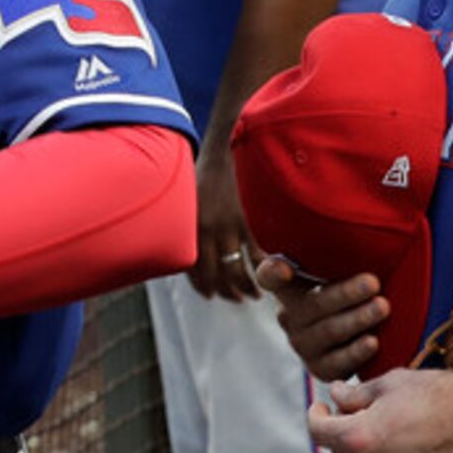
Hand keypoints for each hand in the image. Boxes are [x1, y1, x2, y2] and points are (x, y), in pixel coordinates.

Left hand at [188, 130, 258, 299]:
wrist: (218, 153)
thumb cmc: (197, 177)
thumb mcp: (184, 204)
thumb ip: (186, 228)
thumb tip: (188, 251)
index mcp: (190, 229)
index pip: (194, 270)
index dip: (202, 286)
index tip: (209, 295)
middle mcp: (207, 232)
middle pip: (216, 275)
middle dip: (224, 292)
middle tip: (233, 299)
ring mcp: (229, 227)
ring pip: (237, 269)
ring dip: (246, 287)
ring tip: (253, 296)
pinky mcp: (246, 219)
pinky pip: (256, 251)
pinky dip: (263, 267)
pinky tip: (268, 274)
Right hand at [260, 256, 391, 381]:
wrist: (367, 329)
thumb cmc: (353, 288)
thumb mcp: (341, 268)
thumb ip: (334, 251)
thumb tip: (349, 221)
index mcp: (290, 287)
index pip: (270, 276)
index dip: (273, 272)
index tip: (285, 267)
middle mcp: (290, 316)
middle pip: (312, 305)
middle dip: (345, 293)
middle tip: (374, 282)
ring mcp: (303, 345)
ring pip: (327, 332)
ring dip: (357, 319)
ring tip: (382, 307)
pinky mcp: (319, 369)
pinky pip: (336, 363)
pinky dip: (355, 352)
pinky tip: (373, 341)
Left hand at [310, 367, 452, 452]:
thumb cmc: (442, 397)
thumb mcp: (392, 383)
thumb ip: (356, 394)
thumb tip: (335, 397)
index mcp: (360, 437)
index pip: (319, 432)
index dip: (317, 416)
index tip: (322, 409)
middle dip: (346, 434)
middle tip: (363, 416)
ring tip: (384, 443)